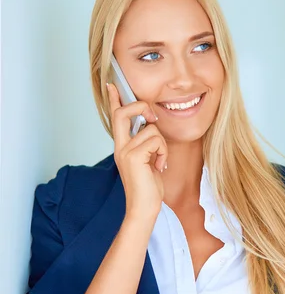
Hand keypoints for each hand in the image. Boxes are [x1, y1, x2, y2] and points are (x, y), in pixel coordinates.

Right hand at [107, 83, 166, 220]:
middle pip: (122, 113)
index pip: (115, 118)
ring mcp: (125, 151)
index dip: (114, 100)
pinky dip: (164, 152)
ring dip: (163, 144)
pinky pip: (156, 140)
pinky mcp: (134, 157)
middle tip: (153, 116)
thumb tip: (152, 125)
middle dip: (140, 107)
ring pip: (151, 129)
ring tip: (159, 161)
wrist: (144, 207)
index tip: (112, 85)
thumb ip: (146, 143)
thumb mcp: (148, 159)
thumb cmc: (149, 186)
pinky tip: (159, 166)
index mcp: (122, 146)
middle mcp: (120, 147)